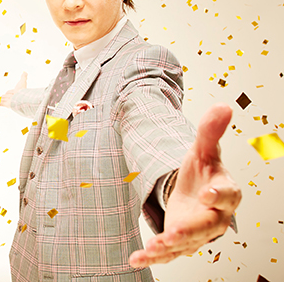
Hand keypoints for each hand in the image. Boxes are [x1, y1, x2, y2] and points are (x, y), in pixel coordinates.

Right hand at [0, 72, 27, 107]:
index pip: (12, 91)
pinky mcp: (7, 105)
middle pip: (8, 95)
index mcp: (17, 92)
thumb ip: (24, 76)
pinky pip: (3, 104)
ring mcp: (10, 101)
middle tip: (2, 96)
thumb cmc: (21, 90)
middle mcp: (14, 97)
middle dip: (6, 96)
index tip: (11, 92)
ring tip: (0, 99)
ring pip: (5, 99)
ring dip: (3, 99)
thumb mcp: (23, 81)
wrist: (20, 98)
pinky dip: (1, 104)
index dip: (10, 91)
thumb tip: (25, 72)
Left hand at [129, 103, 240, 267]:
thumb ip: (210, 130)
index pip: (229, 195)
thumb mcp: (203, 148)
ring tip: (152, 249)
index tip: (208, 193)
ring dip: (168, 247)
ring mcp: (196, 232)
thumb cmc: (203, 171)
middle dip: (190, 231)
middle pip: (207, 227)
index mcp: (225, 191)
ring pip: (186, 244)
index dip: (220, 195)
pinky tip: (136, 259)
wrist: (195, 189)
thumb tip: (224, 106)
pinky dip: (152, 257)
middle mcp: (214, 216)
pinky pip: (167, 253)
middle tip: (173, 234)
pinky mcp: (179, 241)